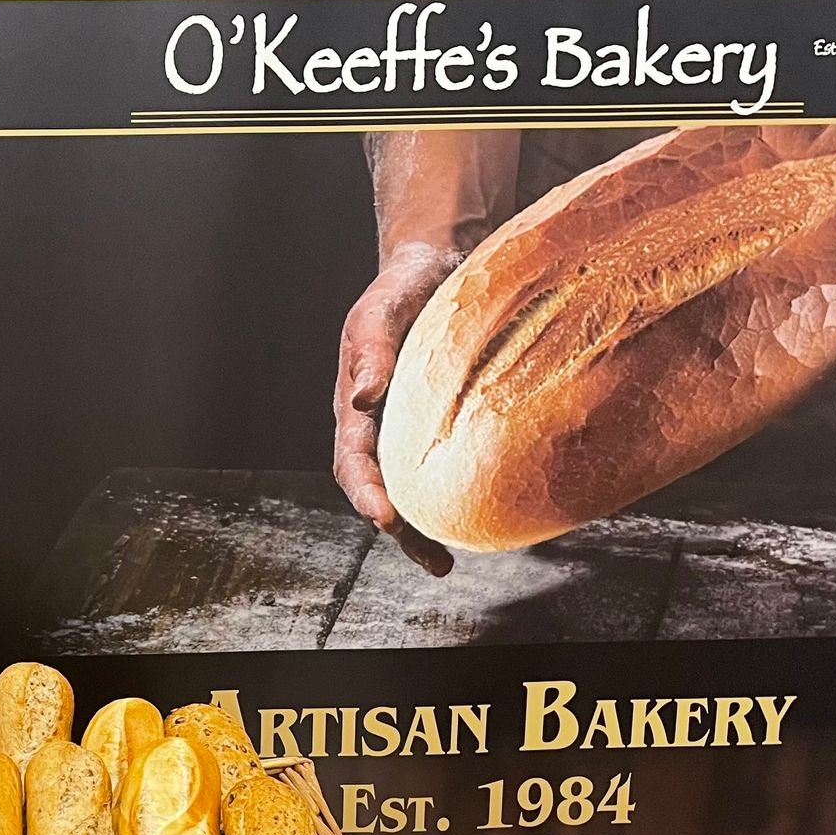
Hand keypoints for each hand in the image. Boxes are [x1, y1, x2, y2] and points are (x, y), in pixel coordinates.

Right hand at [332, 241, 458, 574]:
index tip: (385, 518)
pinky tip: (482, 521)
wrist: (436, 270)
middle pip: (381, 493)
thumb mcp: (380, 311)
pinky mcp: (442, 431)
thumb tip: (363, 395)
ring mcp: (410, 436)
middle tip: (432, 558)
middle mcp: (380, 433)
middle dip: (401, 531)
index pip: (354, 462)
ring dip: (425, 532)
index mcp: (356, 411)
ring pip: (412, 493)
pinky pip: (446, 473)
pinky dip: (457, 501)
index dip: (367, 493)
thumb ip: (370, 349)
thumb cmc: (401, 289)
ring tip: (445, 564)